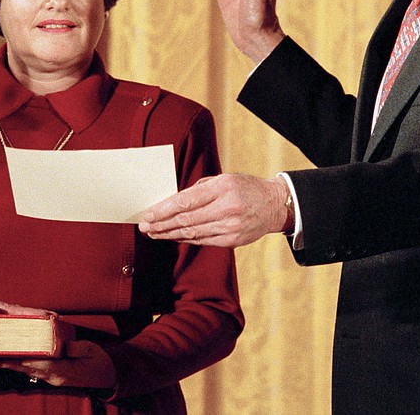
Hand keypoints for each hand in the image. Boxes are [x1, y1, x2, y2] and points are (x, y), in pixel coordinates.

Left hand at [0, 340, 115, 389]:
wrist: (105, 375)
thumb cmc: (99, 361)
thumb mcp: (92, 352)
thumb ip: (78, 348)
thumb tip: (67, 346)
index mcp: (62, 370)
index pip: (36, 362)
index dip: (19, 355)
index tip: (3, 350)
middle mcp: (52, 375)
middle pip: (25, 366)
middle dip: (6, 359)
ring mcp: (50, 376)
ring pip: (24, 368)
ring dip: (8, 361)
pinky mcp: (49, 374)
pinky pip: (29, 369)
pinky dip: (17, 362)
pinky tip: (5, 357)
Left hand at [139, 173, 291, 247]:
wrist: (274, 205)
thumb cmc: (244, 188)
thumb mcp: (223, 179)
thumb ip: (199, 190)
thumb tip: (172, 202)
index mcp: (222, 188)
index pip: (186, 201)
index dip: (163, 210)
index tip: (148, 214)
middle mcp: (227, 208)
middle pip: (186, 219)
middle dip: (162, 224)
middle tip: (145, 227)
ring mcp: (231, 227)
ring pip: (192, 233)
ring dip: (169, 234)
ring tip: (154, 234)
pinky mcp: (233, 240)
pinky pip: (203, 240)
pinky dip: (185, 239)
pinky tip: (173, 237)